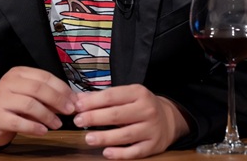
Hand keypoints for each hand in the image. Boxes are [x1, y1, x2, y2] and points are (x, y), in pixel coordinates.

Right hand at [0, 66, 76, 147]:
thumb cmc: (13, 106)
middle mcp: (8, 82)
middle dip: (57, 100)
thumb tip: (73, 101)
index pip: (45, 76)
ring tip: (57, 124)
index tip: (74, 100)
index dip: (62, 88)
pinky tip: (43, 131)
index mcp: (19, 73)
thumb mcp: (30, 96)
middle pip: (38, 89)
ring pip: (29, 104)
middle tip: (69, 111)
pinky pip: (19, 122)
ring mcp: (1, 98)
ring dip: (47, 115)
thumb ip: (49, 96)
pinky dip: (34, 127)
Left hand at [73, 84, 190, 159]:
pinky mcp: (153, 145)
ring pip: (125, 135)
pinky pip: (135, 152)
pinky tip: (107, 152)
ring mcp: (151, 128)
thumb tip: (79, 99)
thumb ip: (103, 98)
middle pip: (117, 115)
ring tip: (88, 138)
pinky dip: (120, 153)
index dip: (93, 102)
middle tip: (78, 121)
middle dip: (95, 118)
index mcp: (139, 93)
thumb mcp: (127, 95)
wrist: (168, 119)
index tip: (77, 106)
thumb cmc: (141, 106)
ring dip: (104, 137)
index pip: (112, 96)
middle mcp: (147, 110)